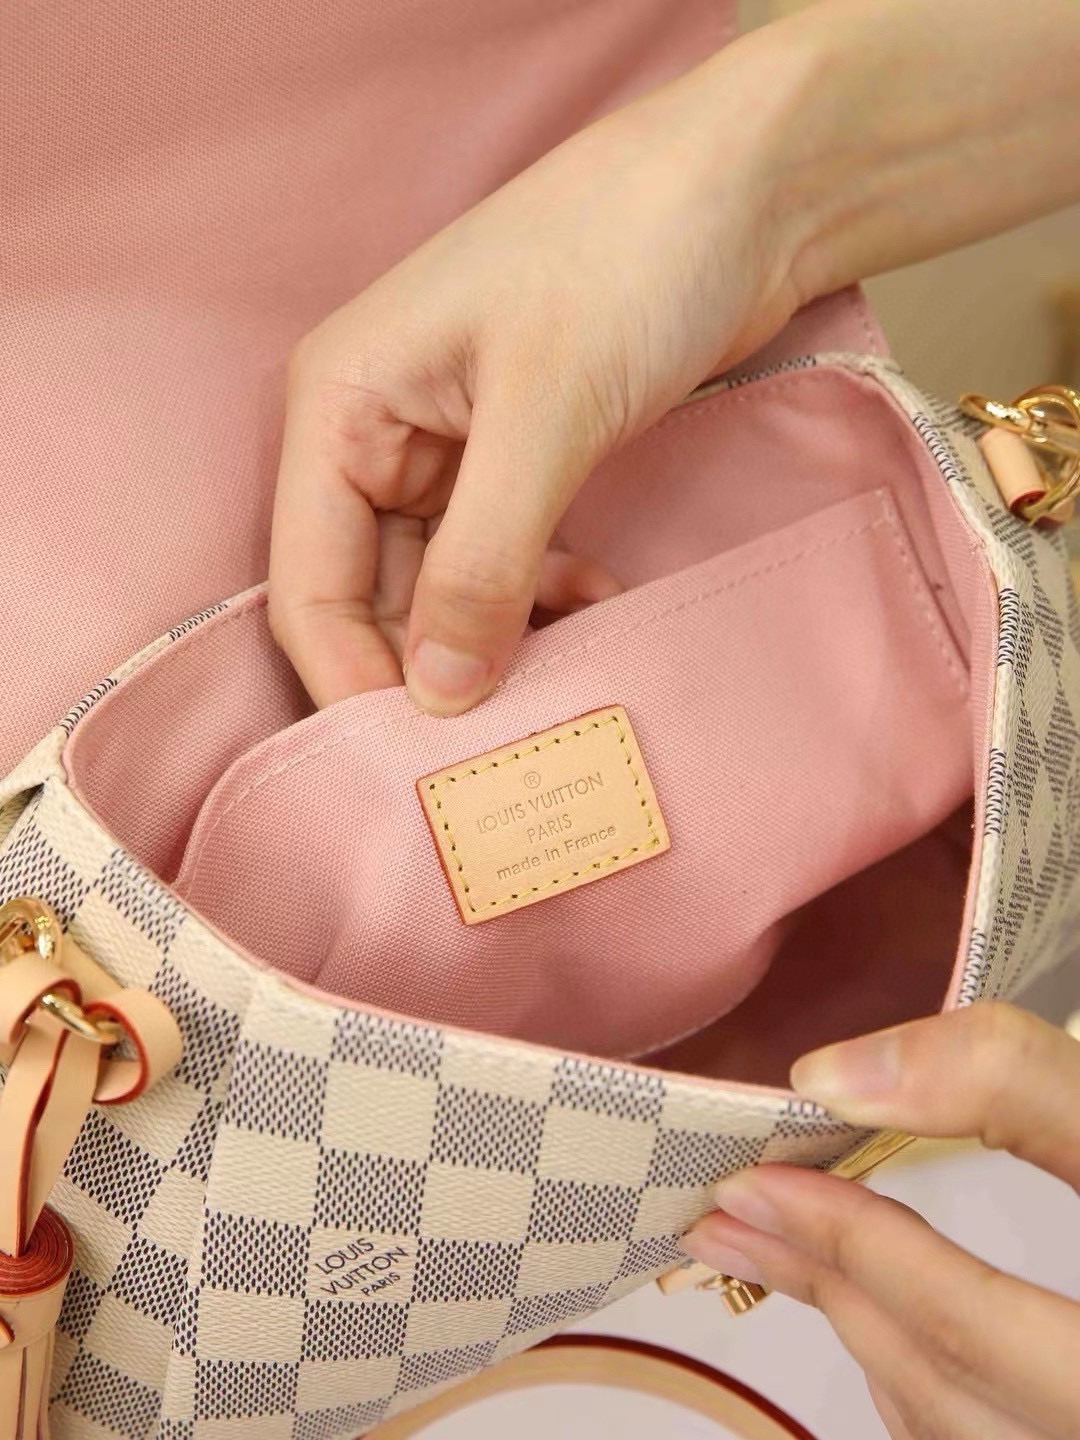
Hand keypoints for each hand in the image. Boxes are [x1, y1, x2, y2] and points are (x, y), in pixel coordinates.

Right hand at [267, 34, 812, 712]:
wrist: (744, 192)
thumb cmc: (625, 259)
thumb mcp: (545, 416)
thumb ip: (482, 563)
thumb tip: (438, 697)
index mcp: (338, 406)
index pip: (306, 585)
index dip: (354, 682)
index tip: (423, 764)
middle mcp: (373, 434)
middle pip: (366, 598)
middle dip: (428, 673)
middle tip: (503, 746)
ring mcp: (443, 451)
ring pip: (437, 590)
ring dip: (493, 639)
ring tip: (562, 673)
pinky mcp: (511, 462)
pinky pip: (498, 564)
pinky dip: (538, 597)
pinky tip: (593, 605)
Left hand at [680, 1004, 1079, 1439]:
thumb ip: (1016, 1090)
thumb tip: (840, 1077)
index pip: (958, 1323)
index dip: (847, 1245)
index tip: (752, 1179)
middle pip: (936, 1382)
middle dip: (817, 1286)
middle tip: (716, 1217)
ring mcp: (1077, 1436)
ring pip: (947, 1420)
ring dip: (856, 1329)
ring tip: (764, 1253)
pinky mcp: (1070, 1417)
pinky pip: (973, 1425)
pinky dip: (913, 1364)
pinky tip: (877, 1309)